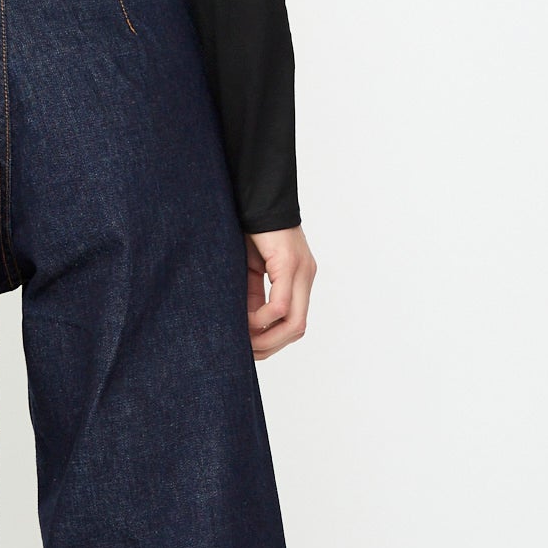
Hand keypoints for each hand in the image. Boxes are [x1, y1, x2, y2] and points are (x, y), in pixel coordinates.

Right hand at [246, 226, 315, 359]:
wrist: (255, 196)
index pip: (293, 324)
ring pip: (294, 324)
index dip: (271, 341)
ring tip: (243, 338)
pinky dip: (262, 318)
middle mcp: (304, 277)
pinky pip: (281, 306)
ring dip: (267, 338)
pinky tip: (245, 317)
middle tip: (245, 350)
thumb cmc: (249, 229)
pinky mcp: (289, 264)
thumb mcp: (249, 270)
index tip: (247, 346)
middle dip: (270, 346)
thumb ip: (252, 296)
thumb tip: (247, 325)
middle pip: (297, 330)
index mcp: (297, 279)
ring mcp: (300, 271)